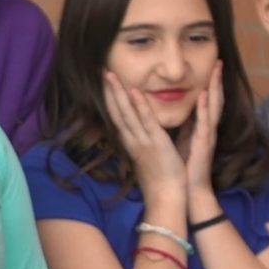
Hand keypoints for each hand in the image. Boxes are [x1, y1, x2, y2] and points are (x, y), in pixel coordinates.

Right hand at [103, 71, 185, 206]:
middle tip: (102, 72)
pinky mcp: (155, 143)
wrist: (166, 197)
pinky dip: (138, 106)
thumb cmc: (161, 178)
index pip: (118, 117)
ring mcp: (142, 141)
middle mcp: (133, 140)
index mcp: (132, 142)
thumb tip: (143, 131)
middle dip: (109, 92)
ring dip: (118, 93)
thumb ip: (145, 141)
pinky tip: (133, 92)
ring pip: (126, 113)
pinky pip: (145, 121)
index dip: (111, 100)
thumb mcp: (149, 155)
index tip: (106, 84)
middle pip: (117, 112)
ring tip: (110, 75)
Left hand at [175, 62, 222, 194]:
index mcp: (201, 128)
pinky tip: (206, 94)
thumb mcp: (183, 142)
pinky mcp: (203, 144)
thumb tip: (181, 113)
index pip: (208, 102)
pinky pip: (205, 122)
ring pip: (214, 107)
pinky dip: (206, 107)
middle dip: (216, 80)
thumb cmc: (184, 168)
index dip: (210, 84)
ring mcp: (207, 135)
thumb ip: (185, 127)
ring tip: (216, 70)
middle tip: (218, 61)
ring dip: (215, 87)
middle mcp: (208, 129)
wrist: (187, 190)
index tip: (211, 67)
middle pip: (215, 99)